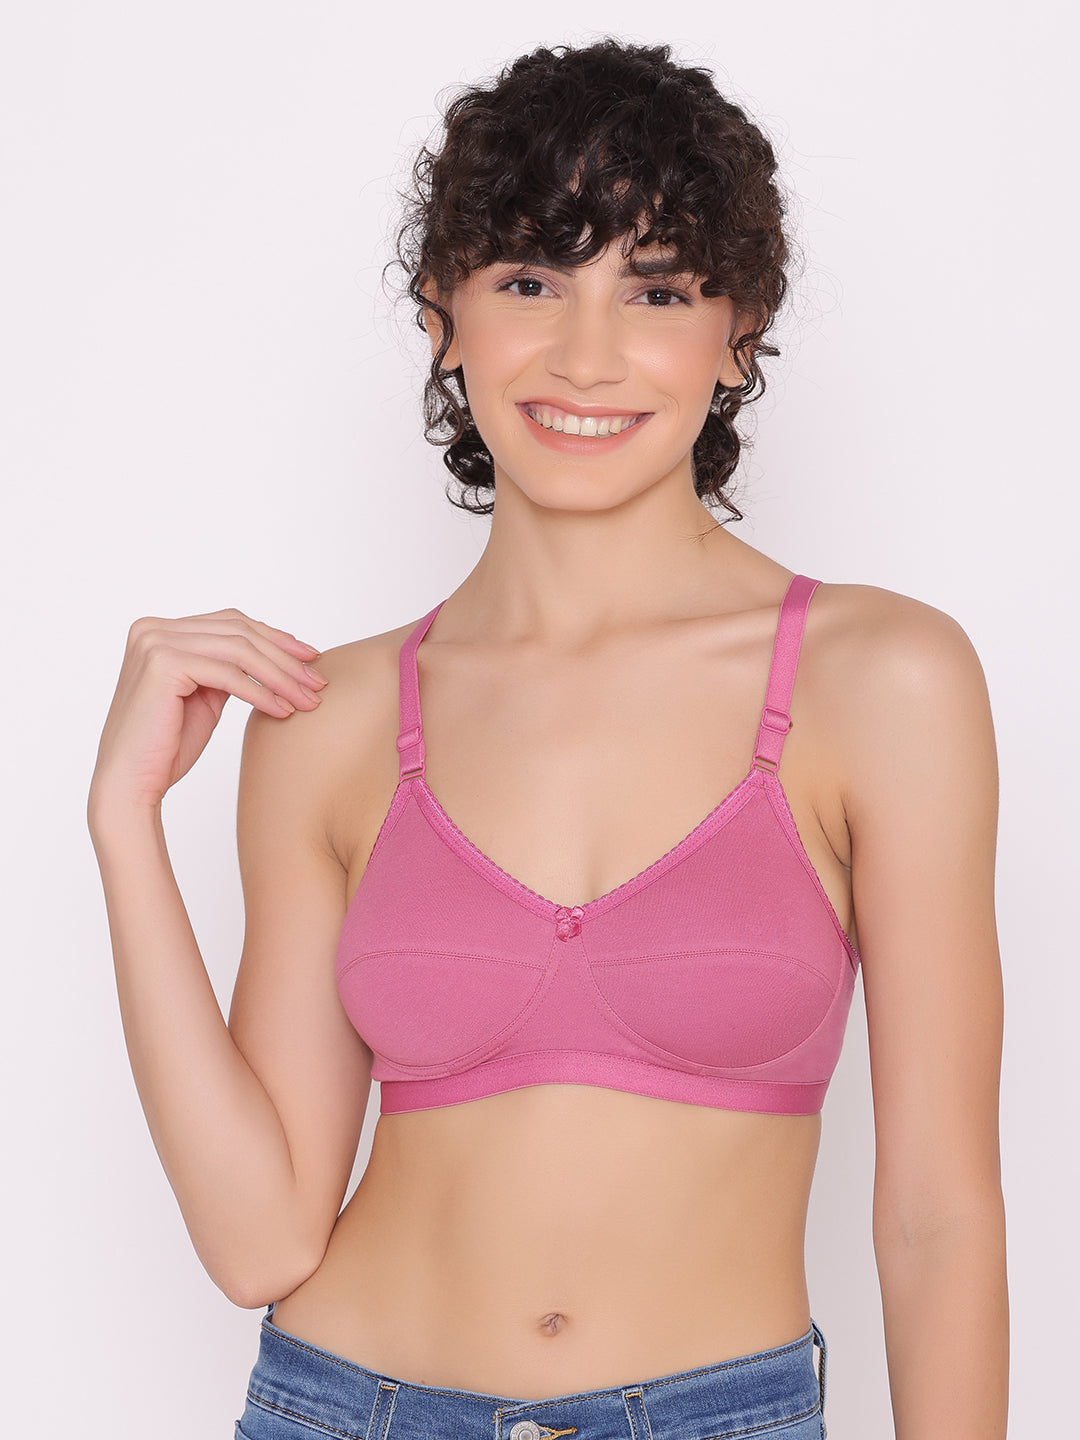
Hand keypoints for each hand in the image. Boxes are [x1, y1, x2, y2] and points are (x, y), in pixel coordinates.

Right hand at [88, 607, 327, 816]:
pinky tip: (282, 711)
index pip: (231, 623)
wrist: (131, 784)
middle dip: (285, 657)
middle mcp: (153, 629)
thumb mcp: (204, 696)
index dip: (275, 639)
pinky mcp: (162, 664)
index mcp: (159, 630)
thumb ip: (227, 669)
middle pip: (238, 632)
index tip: (310, 660)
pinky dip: (260, 693)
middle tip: (318, 682)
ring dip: (280, 676)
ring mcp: (154, 642)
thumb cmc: (166, 747)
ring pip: (238, 650)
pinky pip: (228, 675)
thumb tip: (274, 655)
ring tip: (308, 700)